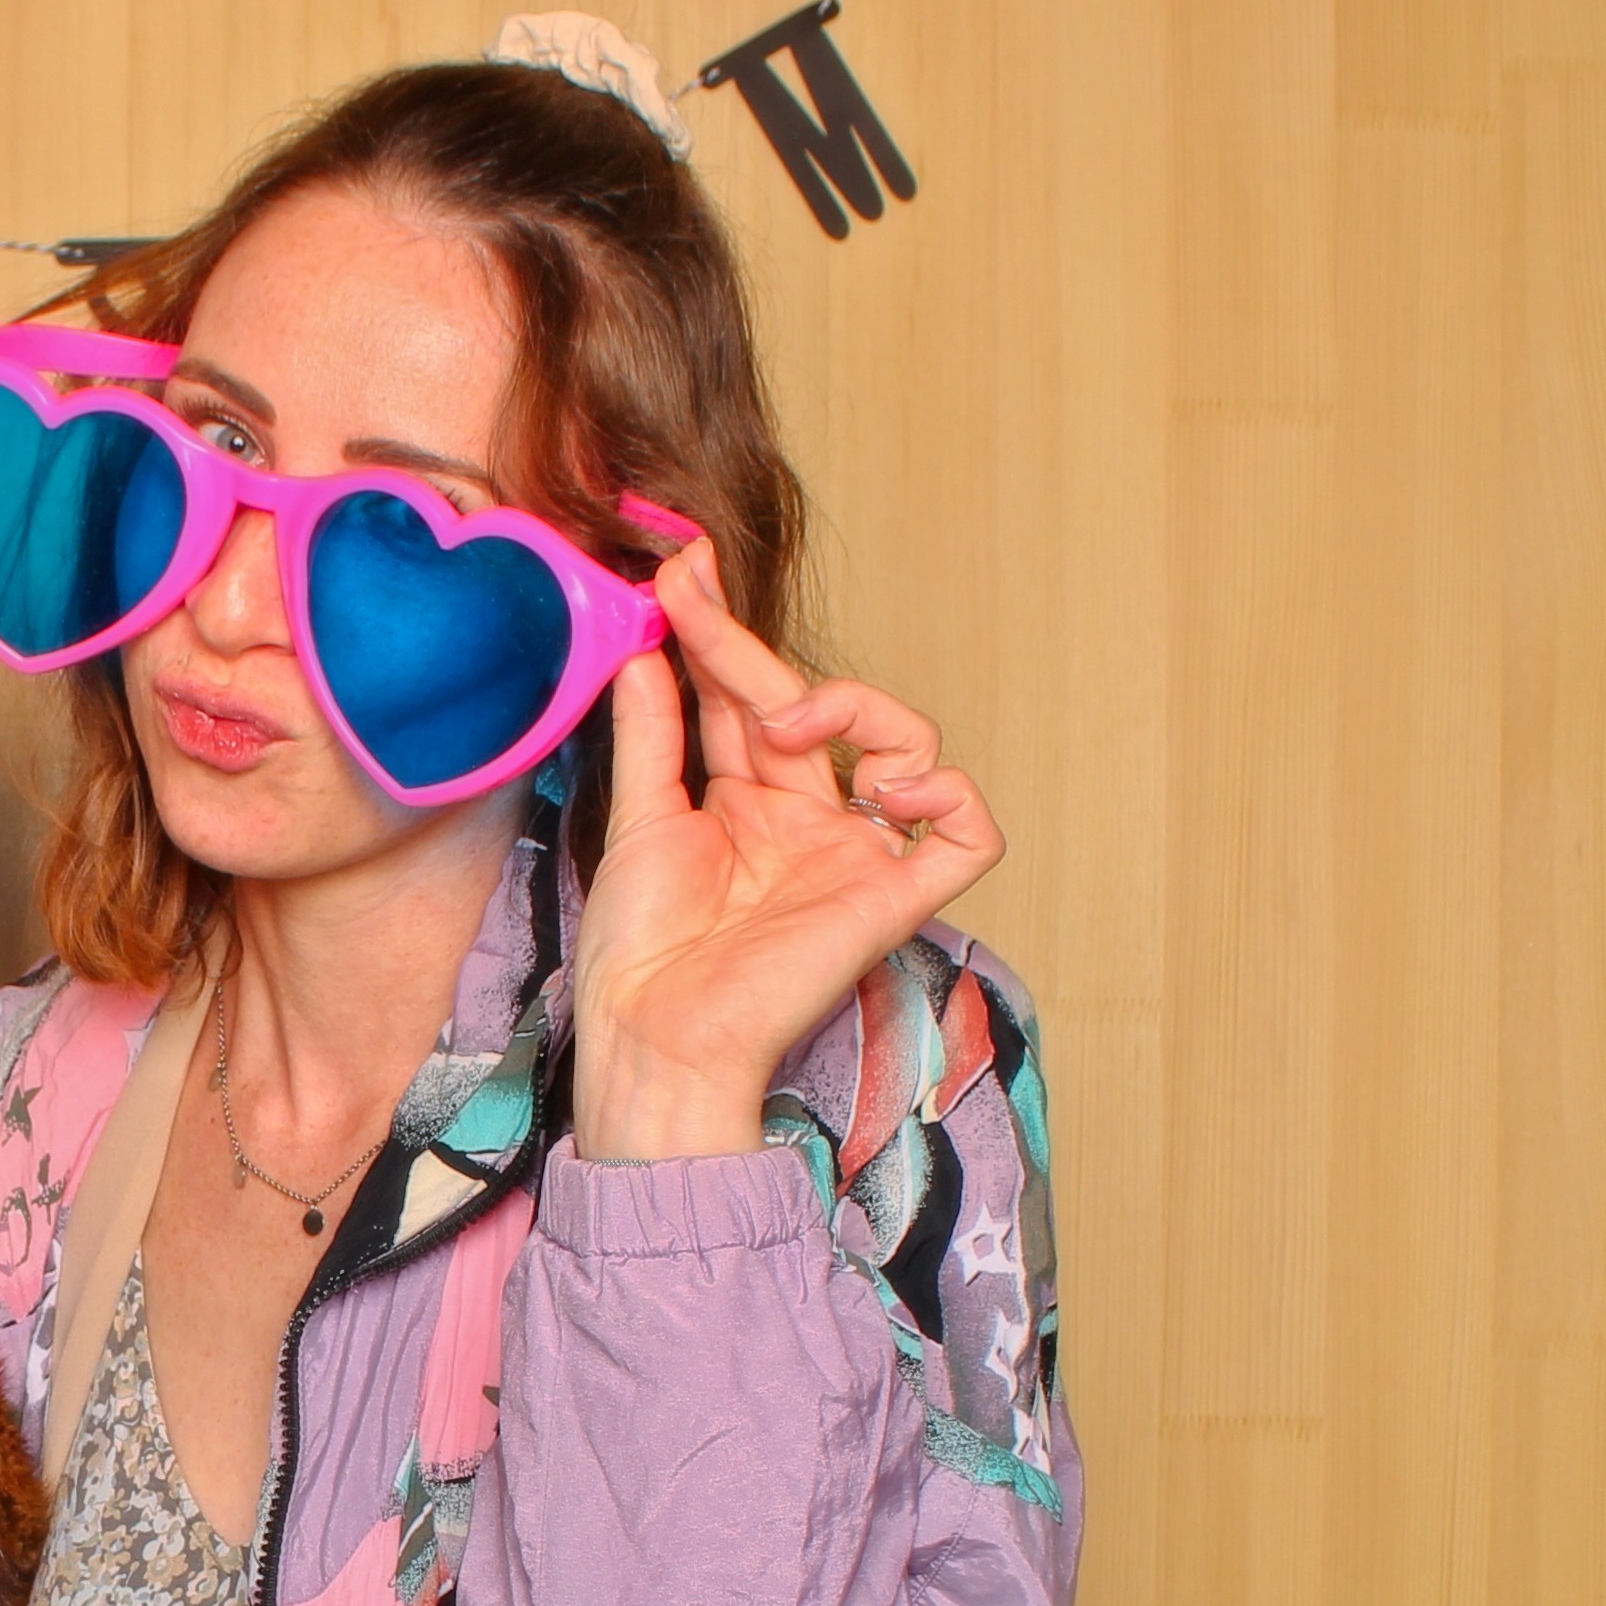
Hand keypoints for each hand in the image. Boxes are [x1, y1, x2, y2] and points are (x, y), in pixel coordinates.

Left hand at [569, 540, 1005, 1161]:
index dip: (721, 633)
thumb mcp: (638, 819)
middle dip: (754, 647)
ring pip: (909, 748)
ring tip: (785, 726)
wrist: (652, 1035)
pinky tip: (890, 788)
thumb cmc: (640, 952)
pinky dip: (952, 797)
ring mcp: (856, 856)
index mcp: (749, 804)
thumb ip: (652, 734)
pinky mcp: (893, 899)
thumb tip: (645, 648)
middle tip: (696, 600)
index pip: (748, 699)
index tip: (682, 571)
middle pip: (816, 706)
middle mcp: (810, 822)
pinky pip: (968, 836)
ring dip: (856, 709)